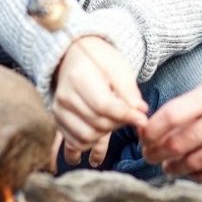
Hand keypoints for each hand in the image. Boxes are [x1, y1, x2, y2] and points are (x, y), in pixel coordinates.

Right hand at [50, 36, 147, 165]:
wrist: (75, 56)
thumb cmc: (99, 60)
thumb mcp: (119, 68)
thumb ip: (129, 92)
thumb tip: (141, 112)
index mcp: (79, 78)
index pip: (104, 105)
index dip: (126, 116)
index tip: (143, 120)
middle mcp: (65, 97)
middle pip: (97, 123)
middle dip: (118, 123)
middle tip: (129, 116)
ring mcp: (59, 111)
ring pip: (86, 137)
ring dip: (105, 135)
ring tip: (115, 122)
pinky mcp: (58, 122)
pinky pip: (74, 143)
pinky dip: (89, 145)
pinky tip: (99, 141)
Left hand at [140, 71, 201, 182]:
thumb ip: (189, 104)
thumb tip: (150, 125)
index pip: (170, 116)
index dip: (149, 131)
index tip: (142, 137)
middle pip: (177, 143)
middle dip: (155, 153)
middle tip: (149, 156)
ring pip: (193, 164)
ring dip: (174, 168)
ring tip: (169, 166)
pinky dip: (197, 177)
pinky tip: (193, 172)